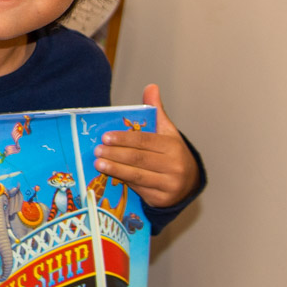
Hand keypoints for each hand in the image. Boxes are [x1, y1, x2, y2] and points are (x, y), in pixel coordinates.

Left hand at [94, 84, 198, 207]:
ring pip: (137, 176)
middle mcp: (174, 166)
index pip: (145, 141)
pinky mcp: (162, 199)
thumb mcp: (167, 131)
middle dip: (115, 154)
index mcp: (173, 146)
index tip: (105, 137)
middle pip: (139, 158)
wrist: (189, 182)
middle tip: (97, 150)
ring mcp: (169, 184)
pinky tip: (109, 177)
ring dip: (115, 169)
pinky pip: (138, 189)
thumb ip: (156, 110)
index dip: (124, 139)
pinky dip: (123, 182)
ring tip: (99, 164)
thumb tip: (151, 86)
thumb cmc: (171, 153)